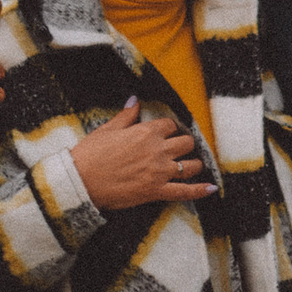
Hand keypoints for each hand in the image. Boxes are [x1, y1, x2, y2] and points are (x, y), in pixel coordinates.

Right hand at [71, 100, 214, 212]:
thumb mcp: (107, 129)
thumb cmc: (90, 155)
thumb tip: (135, 100)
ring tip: (193, 165)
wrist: (80, 182)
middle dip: (184, 143)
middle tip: (179, 148)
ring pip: (191, 165)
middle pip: (186, 142)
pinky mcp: (156, 192)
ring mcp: (160, 172)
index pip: (170, 125)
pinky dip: (200, 191)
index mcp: (146, 132)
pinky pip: (185, 192)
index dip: (170, 128)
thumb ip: (126, 115)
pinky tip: (212, 189)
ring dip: (194, 164)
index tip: (168, 132)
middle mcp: (158, 150)